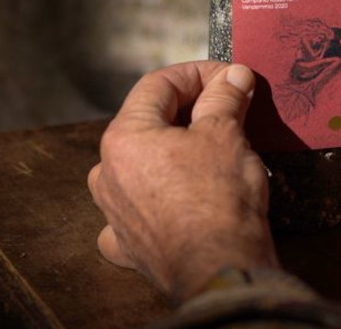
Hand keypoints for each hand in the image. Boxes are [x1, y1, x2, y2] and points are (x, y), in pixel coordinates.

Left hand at [88, 61, 277, 301]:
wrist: (219, 268)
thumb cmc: (219, 199)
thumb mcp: (226, 133)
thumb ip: (224, 97)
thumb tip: (233, 77)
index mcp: (124, 137)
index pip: (159, 84)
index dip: (200, 73)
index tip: (230, 77)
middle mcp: (108, 171)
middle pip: (149, 122)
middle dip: (191, 110)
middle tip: (230, 107)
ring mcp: (114, 210)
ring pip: (143, 163)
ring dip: (175, 150)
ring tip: (214, 149)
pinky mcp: (128, 242)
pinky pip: (138, 207)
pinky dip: (159, 195)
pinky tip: (179, 195)